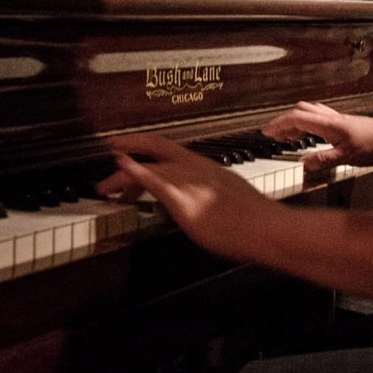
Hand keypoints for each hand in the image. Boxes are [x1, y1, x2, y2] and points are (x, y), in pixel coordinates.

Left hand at [97, 133, 281, 260]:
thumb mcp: (231, 199)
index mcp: (208, 167)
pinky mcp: (182, 198)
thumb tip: (205, 204)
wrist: (267, 228)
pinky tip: (120, 167)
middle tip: (113, 149)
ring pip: (149, 165)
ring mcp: (189, 180)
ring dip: (122, 174)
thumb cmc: (255, 221)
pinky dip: (133, 170)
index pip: (173, 150)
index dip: (151, 146)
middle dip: (132, 144)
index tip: (135, 148)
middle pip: (157, 146)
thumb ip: (213, 195)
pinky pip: (152, 179)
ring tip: (105, 185)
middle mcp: (196, 167)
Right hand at [262, 101, 372, 172]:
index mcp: (329, 124)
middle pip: (301, 111)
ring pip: (311, 113)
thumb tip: (302, 163)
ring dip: (296, 121)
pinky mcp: (345, 124)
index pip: (296, 118)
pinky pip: (320, 118)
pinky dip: (309, 124)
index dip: (279, 124)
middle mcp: (332, 118)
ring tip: (289, 135)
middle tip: (275, 134)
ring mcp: (338, 119)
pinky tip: (312, 135)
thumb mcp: (348, 157)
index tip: (266, 132)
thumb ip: (323, 159)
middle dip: (284, 121)